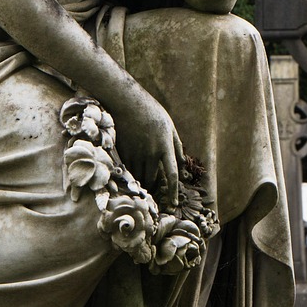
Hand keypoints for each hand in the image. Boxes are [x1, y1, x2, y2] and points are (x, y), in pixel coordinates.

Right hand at [112, 83, 183, 205]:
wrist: (127, 102)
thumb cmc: (151, 112)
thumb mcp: (170, 126)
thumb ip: (177, 145)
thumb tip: (182, 163)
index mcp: (165, 146)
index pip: (172, 175)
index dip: (172, 192)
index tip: (173, 204)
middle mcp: (151, 152)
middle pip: (153, 179)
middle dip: (153, 186)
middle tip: (154, 191)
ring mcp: (136, 153)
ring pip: (140, 176)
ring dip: (142, 181)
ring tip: (142, 183)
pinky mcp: (123, 151)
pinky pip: (128, 169)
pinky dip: (131, 173)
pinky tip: (131, 172)